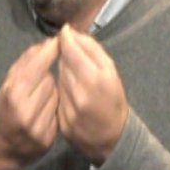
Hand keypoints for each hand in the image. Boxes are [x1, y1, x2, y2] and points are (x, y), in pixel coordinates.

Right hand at [0, 37, 59, 169]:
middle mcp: (25, 109)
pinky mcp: (48, 137)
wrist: (2, 148)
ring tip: (39, 100)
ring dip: (52, 93)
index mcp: (12, 93)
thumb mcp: (6, 86)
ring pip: (57, 95)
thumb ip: (24, 65)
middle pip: (49, 79)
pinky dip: (55, 109)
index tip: (59, 40)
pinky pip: (59, 112)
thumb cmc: (5, 111)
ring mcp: (38, 125)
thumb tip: (46, 43)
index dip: (50, 51)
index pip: (37, 65)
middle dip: (45, 77)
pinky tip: (45, 113)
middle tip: (36, 85)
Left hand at [57, 24, 128, 164]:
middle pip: (63, 64)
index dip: (65, 38)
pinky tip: (72, 94)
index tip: (64, 32)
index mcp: (95, 79)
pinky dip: (61, 91)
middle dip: (67, 57)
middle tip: (75, 58)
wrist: (112, 138)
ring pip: (58, 79)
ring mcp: (70, 109)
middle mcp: (80, 94)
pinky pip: (56, 97)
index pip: (70, 51)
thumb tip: (72, 33)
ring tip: (77, 78)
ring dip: (63, 74)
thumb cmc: (114, 100)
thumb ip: (92, 50)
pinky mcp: (61, 120)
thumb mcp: (111, 72)